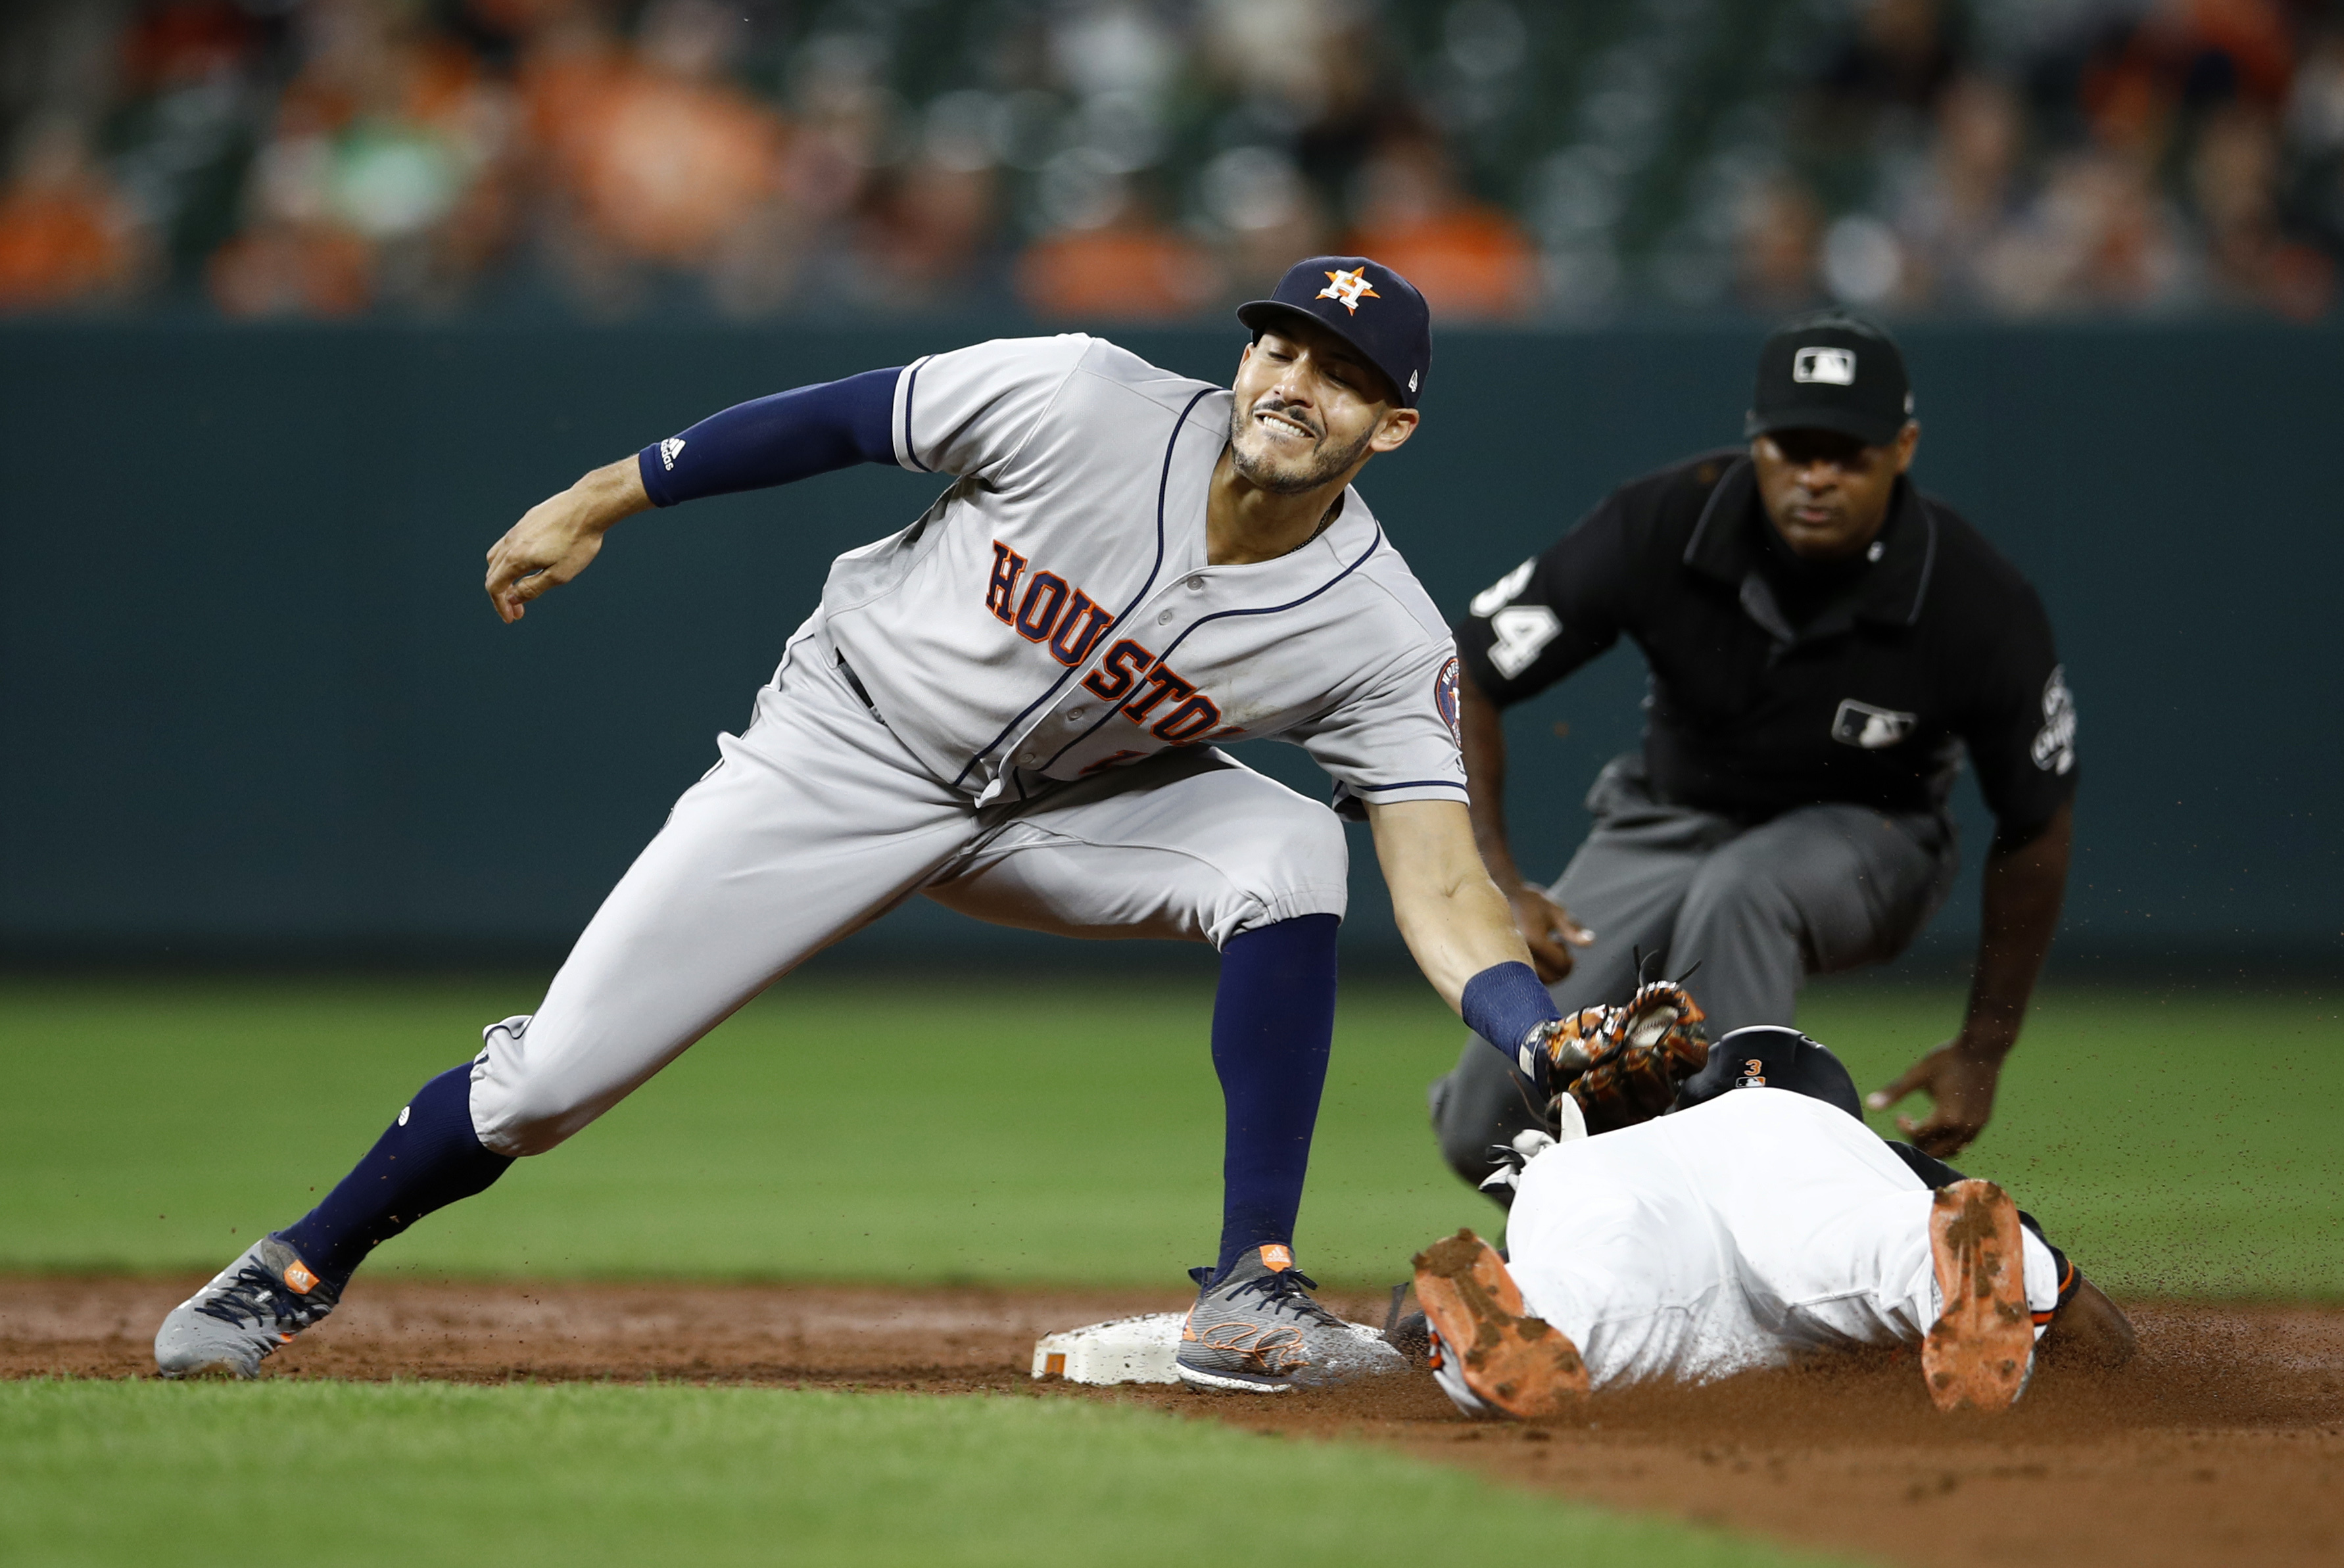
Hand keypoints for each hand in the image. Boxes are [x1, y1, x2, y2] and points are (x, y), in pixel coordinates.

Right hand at [484, 459, 648, 622]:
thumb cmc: (578, 542)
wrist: (589, 506)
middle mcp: (511, 542)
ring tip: (518, 587)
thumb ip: (533, 588)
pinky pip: (508, 543)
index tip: (511, 618)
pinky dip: (510, 559)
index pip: (495, 587)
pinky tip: (528, 563)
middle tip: (518, 609)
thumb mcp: (559, 574)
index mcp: (516, 558)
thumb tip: (512, 598)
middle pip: (493, 573)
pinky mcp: (527, 520)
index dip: (500, 606)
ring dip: (503, 576)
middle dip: (502, 594)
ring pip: (498, 556)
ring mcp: (517, 529)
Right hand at [1505, 885, 1592, 982]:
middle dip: (1560, 966)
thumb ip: (1572, 928)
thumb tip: (1590, 942)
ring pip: (1538, 982)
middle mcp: (1519, 952)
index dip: (1568, 958)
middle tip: (1556, 947)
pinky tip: (1532, 957)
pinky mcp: (1504, 965)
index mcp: (1533, 938)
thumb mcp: (1554, 910)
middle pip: (1551, 977)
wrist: (1499, 898)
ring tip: (1542, 952)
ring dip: (1547, 972)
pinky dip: (1535, 974)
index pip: (1561, 964)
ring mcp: (1508, 960)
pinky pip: (1525, 981)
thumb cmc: (1530, 903)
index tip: (1561, 942)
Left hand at [1866, 1039, 2003, 1157]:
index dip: (1904, 1128)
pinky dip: (1950, 1141)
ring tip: (1924, 1127)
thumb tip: (1869, 1105)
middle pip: (1935, 1151)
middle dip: (1918, 1142)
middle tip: (1911, 1125)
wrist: (1982, 1049)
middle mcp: (1963, 1127)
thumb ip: (1895, 1092)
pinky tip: (1941, 1127)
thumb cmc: (1947, 1060)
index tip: (1900, 1116)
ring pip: (1951, 1150)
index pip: (1918, 1137)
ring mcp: (1976, 1126)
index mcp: (1946, 1117)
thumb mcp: (1918, 1074)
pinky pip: (1964, 1142)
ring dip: (1934, 1144)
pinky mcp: (1983, 1121)